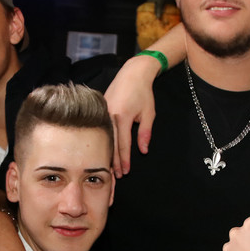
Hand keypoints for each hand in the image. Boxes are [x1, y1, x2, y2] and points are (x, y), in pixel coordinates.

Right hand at [103, 54, 159, 176]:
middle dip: (114, 162)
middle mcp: (110, 115)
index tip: (125, 171)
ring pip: (104, 138)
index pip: (123, 144)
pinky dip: (103, 142)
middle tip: (115, 177)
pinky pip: (101, 130)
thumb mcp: (148, 113)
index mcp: (123, 117)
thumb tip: (143, 151)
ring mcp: (103, 112)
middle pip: (111, 144)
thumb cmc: (143, 93)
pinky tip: (103, 151)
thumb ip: (145, 133)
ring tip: (108, 168)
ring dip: (107, 154)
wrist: (132, 74)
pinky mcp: (100, 110)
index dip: (125, 159)